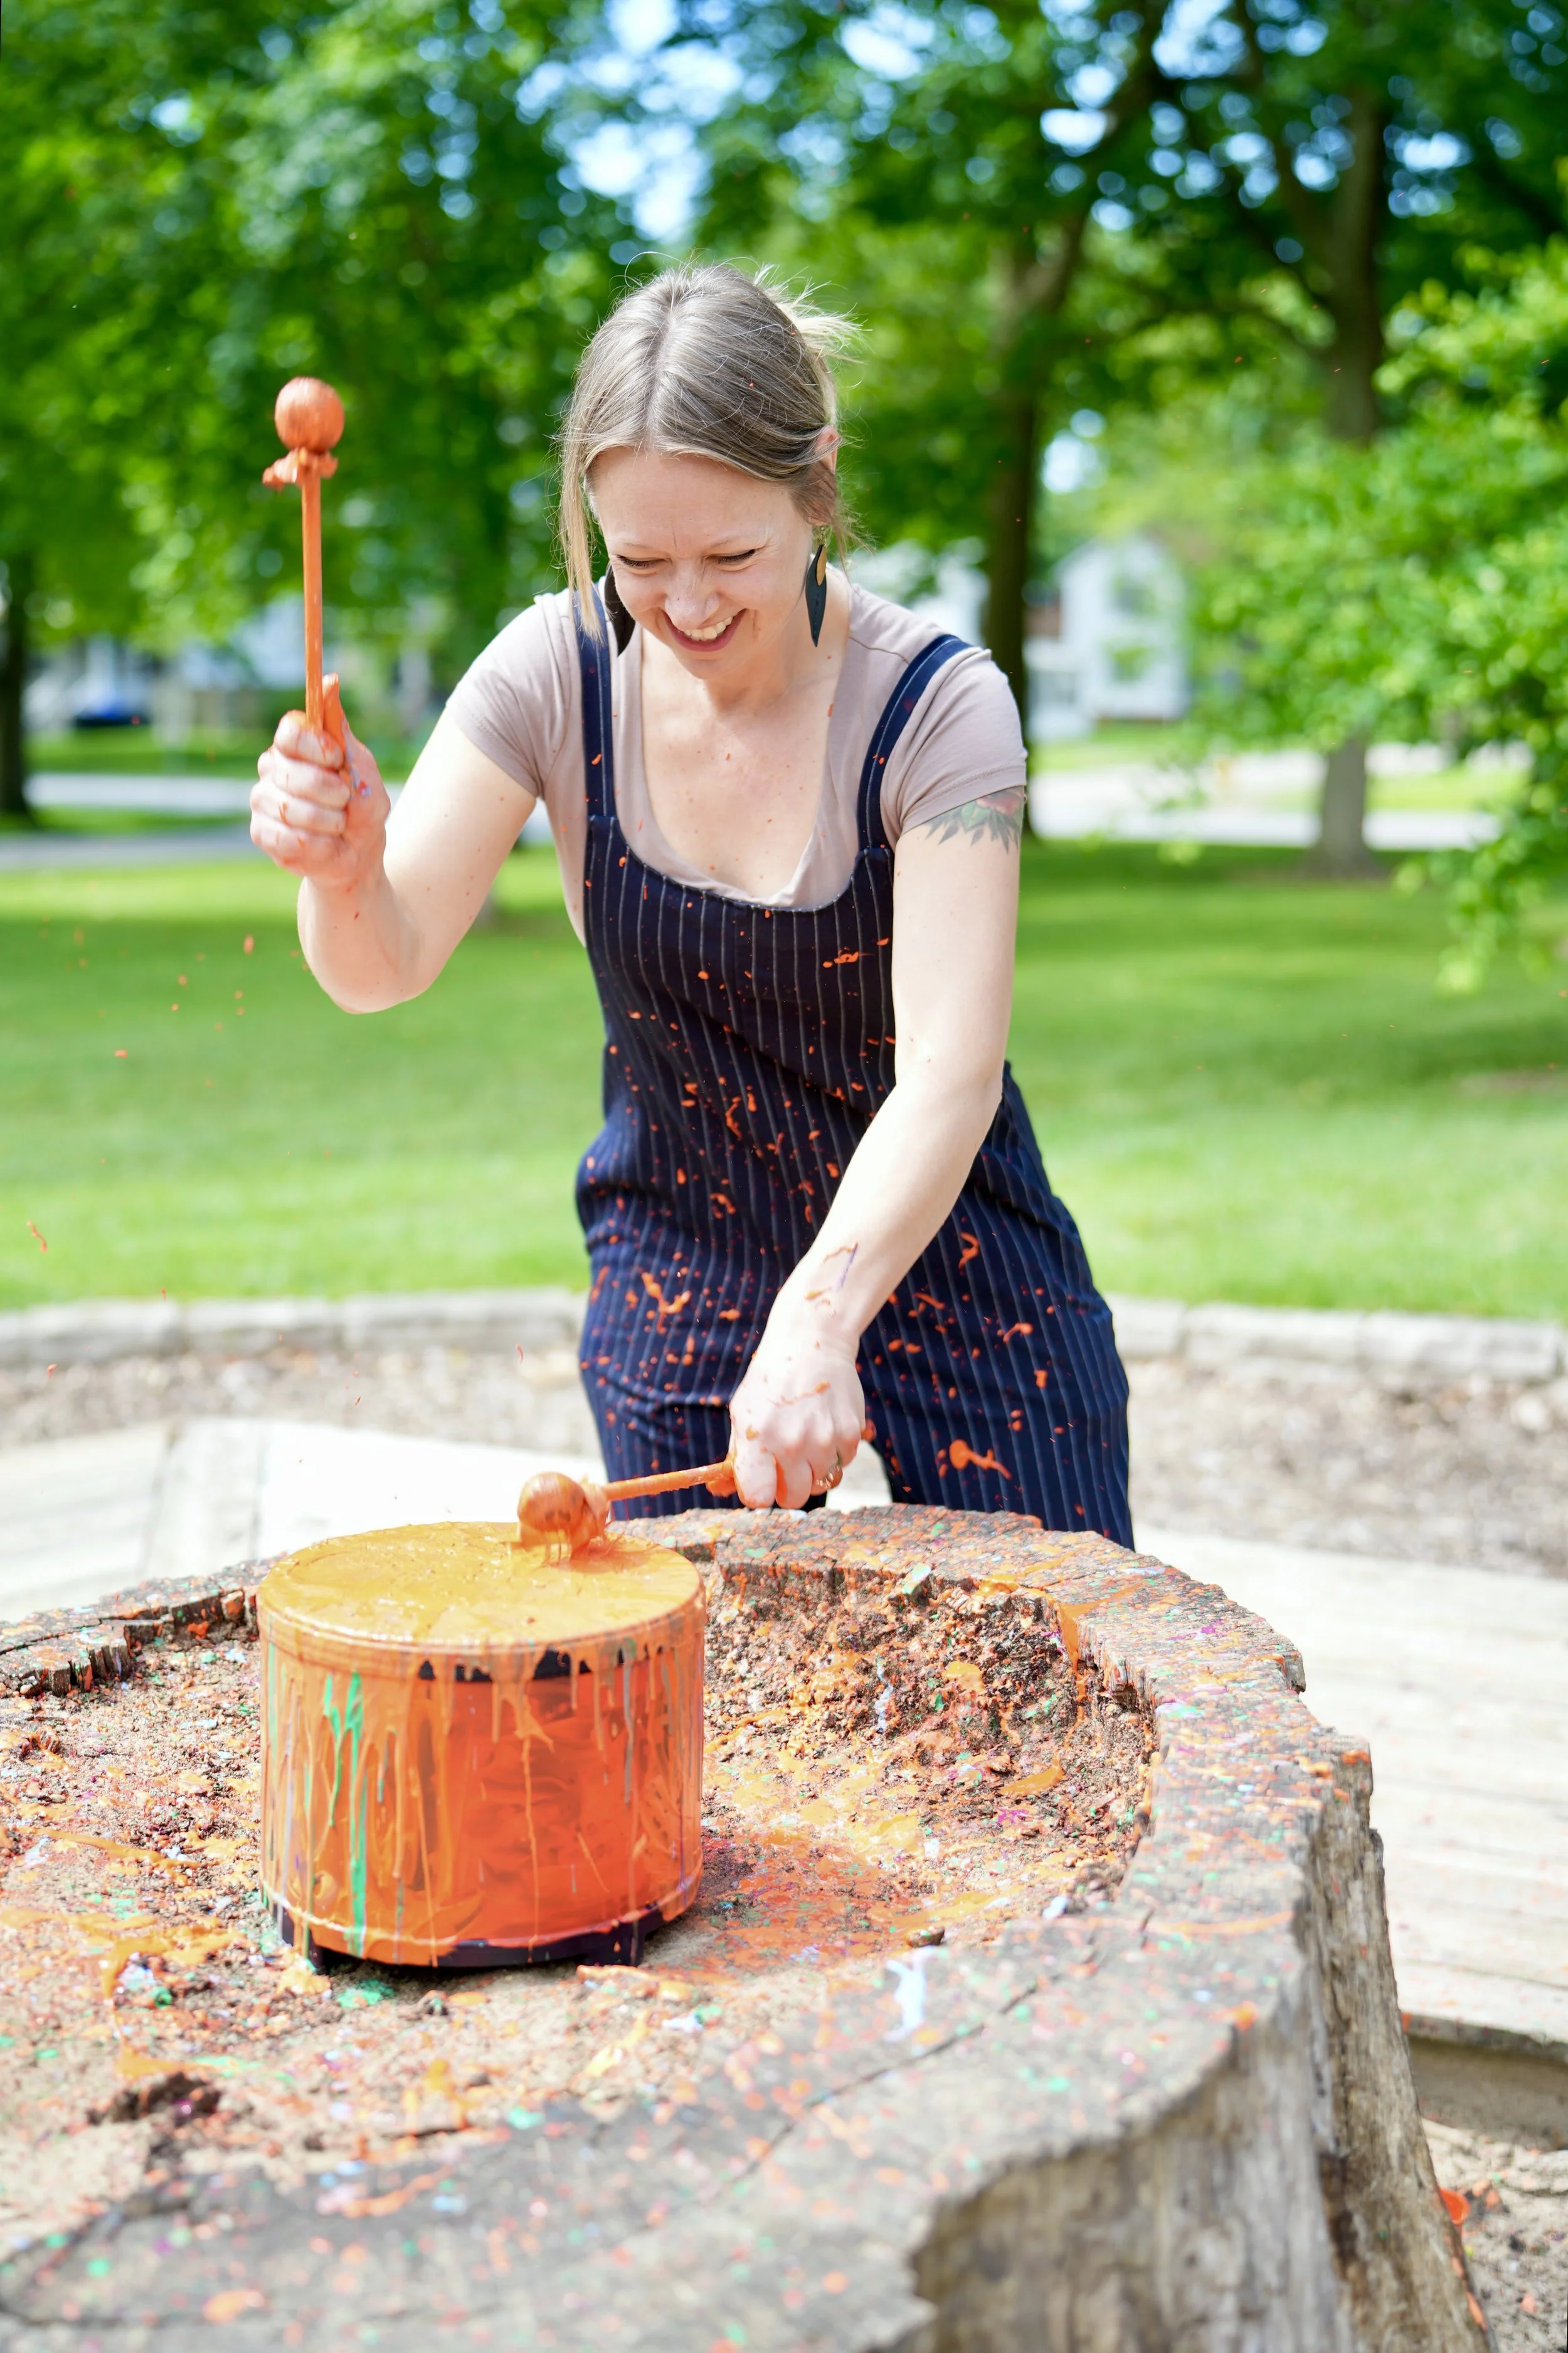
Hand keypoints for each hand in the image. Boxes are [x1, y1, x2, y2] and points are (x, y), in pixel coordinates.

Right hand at [251, 698, 390, 888]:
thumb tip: (330, 682)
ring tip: (338, 826)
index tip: (338, 762)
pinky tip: (327, 844)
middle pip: (291, 772)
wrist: (358, 854)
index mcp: (295, 746)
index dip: (315, 747)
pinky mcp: (261, 832)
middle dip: (330, 793)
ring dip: (328, 822)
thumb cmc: (360, 807)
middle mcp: (272, 768)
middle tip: (345, 802)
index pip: (290, 731)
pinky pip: (286, 837)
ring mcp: (263, 800)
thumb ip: (343, 733)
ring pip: (290, 809)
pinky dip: (317, 845)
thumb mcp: (363, 769)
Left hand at [728, 1306, 865, 1510]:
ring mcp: (825, 1440)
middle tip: (785, 1463)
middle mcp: (793, 1443)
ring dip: (813, 1468)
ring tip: (805, 1436)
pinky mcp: (851, 1433)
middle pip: (795, 1498)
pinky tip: (823, 1426)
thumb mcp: (742, 1412)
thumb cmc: (769, 1381)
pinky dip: (833, 1453)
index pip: (758, 1498)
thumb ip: (736, 1455)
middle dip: (788, 1486)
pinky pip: (842, 1464)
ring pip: (822, 1482)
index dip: (759, 1493)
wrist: (810, 1343)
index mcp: (758, 1439)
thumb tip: (717, 1490)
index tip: (761, 1481)